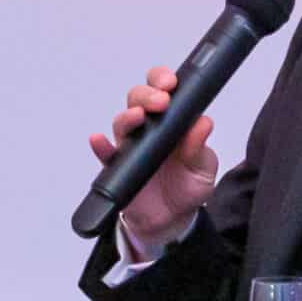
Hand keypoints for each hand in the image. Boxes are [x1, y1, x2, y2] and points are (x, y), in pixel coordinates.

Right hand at [88, 66, 216, 249]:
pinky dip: (100, 146)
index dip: (163, 79)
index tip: (171, 83)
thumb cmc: (188, 186)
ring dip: (127, 117)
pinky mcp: (118, 167)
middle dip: (147, 94)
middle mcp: (148, 128)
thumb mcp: (203, 168)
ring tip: (137, 118)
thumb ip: (200, 147)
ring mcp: (131, 146)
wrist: (172, 220)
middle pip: (138, 99)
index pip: (162, 88)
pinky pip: (105, 154)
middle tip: (161, 101)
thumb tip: (203, 123)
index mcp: (171, 120)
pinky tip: (98, 140)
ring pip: (122, 122)